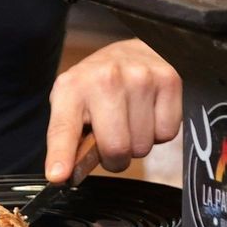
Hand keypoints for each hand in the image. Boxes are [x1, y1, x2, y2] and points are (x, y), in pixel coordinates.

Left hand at [46, 38, 180, 182]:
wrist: (135, 51)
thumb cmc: (101, 85)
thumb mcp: (74, 102)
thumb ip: (68, 138)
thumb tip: (63, 174)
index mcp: (73, 86)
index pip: (64, 127)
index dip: (61, 155)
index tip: (58, 175)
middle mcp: (106, 78)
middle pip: (116, 148)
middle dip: (115, 158)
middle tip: (112, 140)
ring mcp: (140, 77)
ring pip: (143, 145)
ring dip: (138, 143)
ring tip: (130, 119)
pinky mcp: (169, 80)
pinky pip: (167, 134)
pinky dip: (159, 131)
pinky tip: (149, 112)